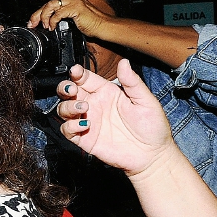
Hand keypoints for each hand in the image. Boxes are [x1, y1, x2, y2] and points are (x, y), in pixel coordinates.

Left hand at [27, 0, 113, 38]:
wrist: (101, 26)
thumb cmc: (90, 21)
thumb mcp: (72, 15)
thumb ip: (61, 13)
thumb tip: (48, 19)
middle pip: (48, 0)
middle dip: (37, 13)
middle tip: (32, 22)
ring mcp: (73, 1)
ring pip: (50, 6)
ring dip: (44, 17)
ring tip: (45, 26)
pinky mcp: (75, 8)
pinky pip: (57, 14)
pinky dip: (52, 22)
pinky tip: (52, 27)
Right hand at [55, 60, 173, 175]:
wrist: (152, 155)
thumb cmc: (152, 127)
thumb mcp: (145, 100)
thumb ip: (132, 82)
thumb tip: (124, 62)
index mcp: (107, 92)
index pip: (85, 78)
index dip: (77, 73)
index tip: (76, 71)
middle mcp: (95, 105)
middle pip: (68, 92)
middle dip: (65, 87)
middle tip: (72, 89)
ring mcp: (88, 122)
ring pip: (64, 109)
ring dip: (68, 106)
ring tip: (83, 108)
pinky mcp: (85, 139)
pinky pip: (67, 130)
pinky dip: (70, 126)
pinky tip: (84, 125)